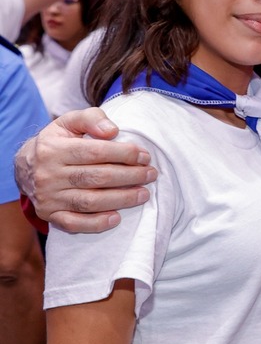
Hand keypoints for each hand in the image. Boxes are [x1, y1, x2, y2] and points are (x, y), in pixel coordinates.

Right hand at [14, 108, 156, 233]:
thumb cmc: (58, 141)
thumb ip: (92, 119)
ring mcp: (48, 198)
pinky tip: (117, 218)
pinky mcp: (49, 215)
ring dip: (121, 199)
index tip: (144, 156)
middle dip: (130, 176)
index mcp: (53, 149)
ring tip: (144, 194)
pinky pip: (74, 223)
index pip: (95, 152)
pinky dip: (96, 223)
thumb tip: (112, 132)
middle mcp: (48, 175)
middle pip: (96, 178)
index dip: (124, 154)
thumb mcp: (70, 122)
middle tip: (151, 174)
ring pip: (89, 202)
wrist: (25, 167)